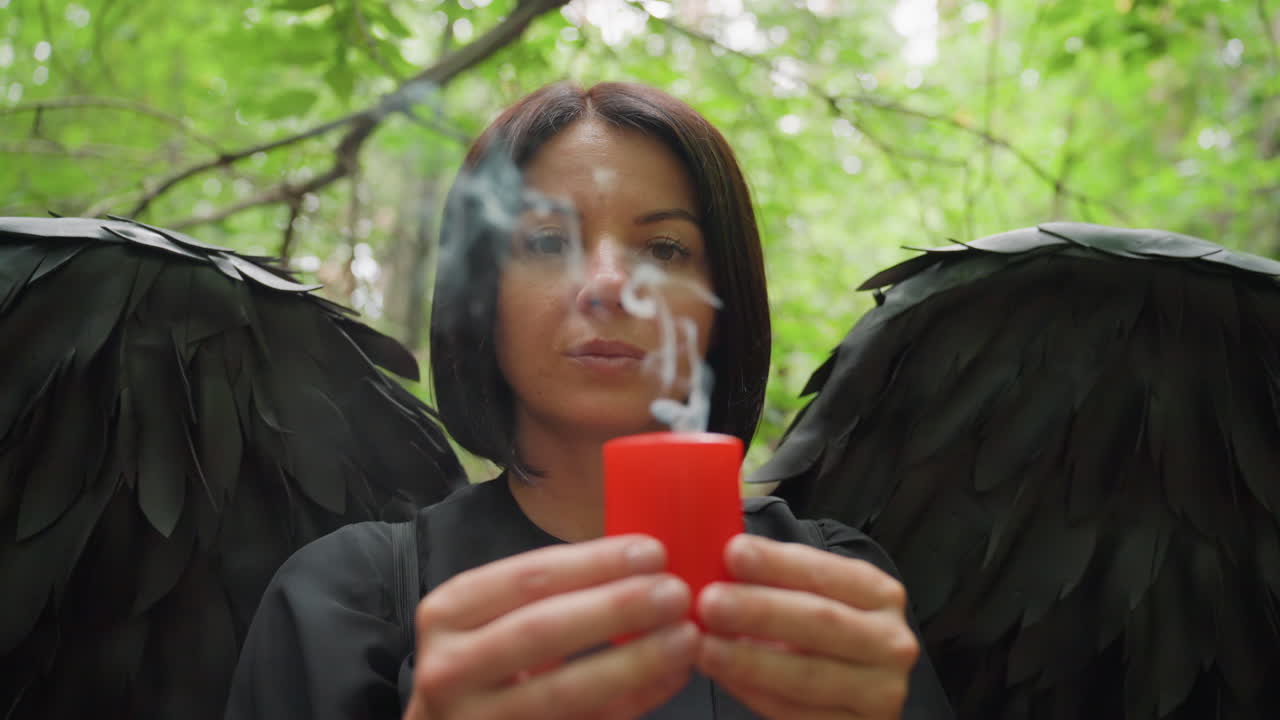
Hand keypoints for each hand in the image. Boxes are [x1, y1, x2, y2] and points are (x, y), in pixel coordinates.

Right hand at [403, 535, 698, 719]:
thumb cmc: (483, 663)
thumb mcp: (493, 618)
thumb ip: (553, 594)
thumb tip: (642, 567)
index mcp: (449, 612)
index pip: (528, 578)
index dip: (594, 564)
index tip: (652, 552)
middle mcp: (449, 666)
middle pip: (542, 630)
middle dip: (616, 608)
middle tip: (676, 593)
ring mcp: (474, 718)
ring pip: (562, 690)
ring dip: (632, 661)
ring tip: (684, 638)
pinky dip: (630, 701)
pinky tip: (669, 680)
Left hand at [695, 535, 919, 719]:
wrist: (848, 689)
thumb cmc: (817, 634)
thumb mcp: (809, 597)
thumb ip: (776, 578)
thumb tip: (725, 556)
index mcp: (880, 594)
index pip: (826, 572)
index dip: (778, 563)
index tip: (732, 553)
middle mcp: (891, 641)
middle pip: (821, 621)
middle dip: (760, 611)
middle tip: (709, 603)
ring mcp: (881, 692)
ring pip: (808, 675)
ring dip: (750, 661)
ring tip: (705, 647)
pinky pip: (798, 714)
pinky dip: (756, 694)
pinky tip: (725, 678)